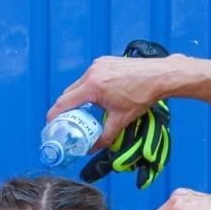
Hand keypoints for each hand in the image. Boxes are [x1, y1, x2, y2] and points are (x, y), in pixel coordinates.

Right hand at [49, 56, 176, 145]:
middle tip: (67, 121)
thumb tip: (93, 148)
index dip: (54, 115)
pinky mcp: (105, 61)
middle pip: (69, 93)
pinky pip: (90, 76)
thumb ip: (105, 137)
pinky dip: (89, 88)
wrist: (160, 75)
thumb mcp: (121, 120)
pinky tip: (97, 98)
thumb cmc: (142, 95)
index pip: (64, 102)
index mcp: (92, 86)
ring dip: (78, 97)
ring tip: (83, 111)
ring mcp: (98, 64)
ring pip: (80, 84)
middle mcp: (91, 72)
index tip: (51, 124)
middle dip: (66, 108)